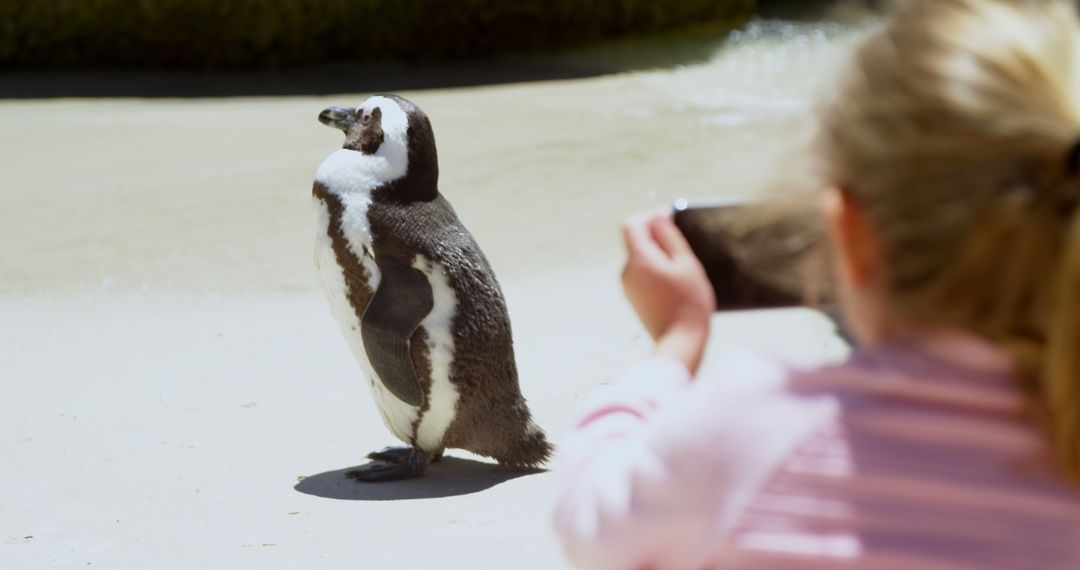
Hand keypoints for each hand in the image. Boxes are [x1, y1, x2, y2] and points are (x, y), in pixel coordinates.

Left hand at [620, 211, 714, 373]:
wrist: (680, 341)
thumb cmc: (689, 303)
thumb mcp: (686, 263)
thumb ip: (669, 236)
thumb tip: (657, 215)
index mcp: (639, 259)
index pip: (632, 224)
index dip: (650, 217)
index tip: (670, 220)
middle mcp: (627, 271)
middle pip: (636, 241)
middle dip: (657, 237)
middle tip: (683, 248)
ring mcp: (628, 286)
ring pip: (641, 258)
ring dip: (659, 255)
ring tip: (682, 270)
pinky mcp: (633, 298)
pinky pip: (642, 274)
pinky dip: (657, 271)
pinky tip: (676, 283)